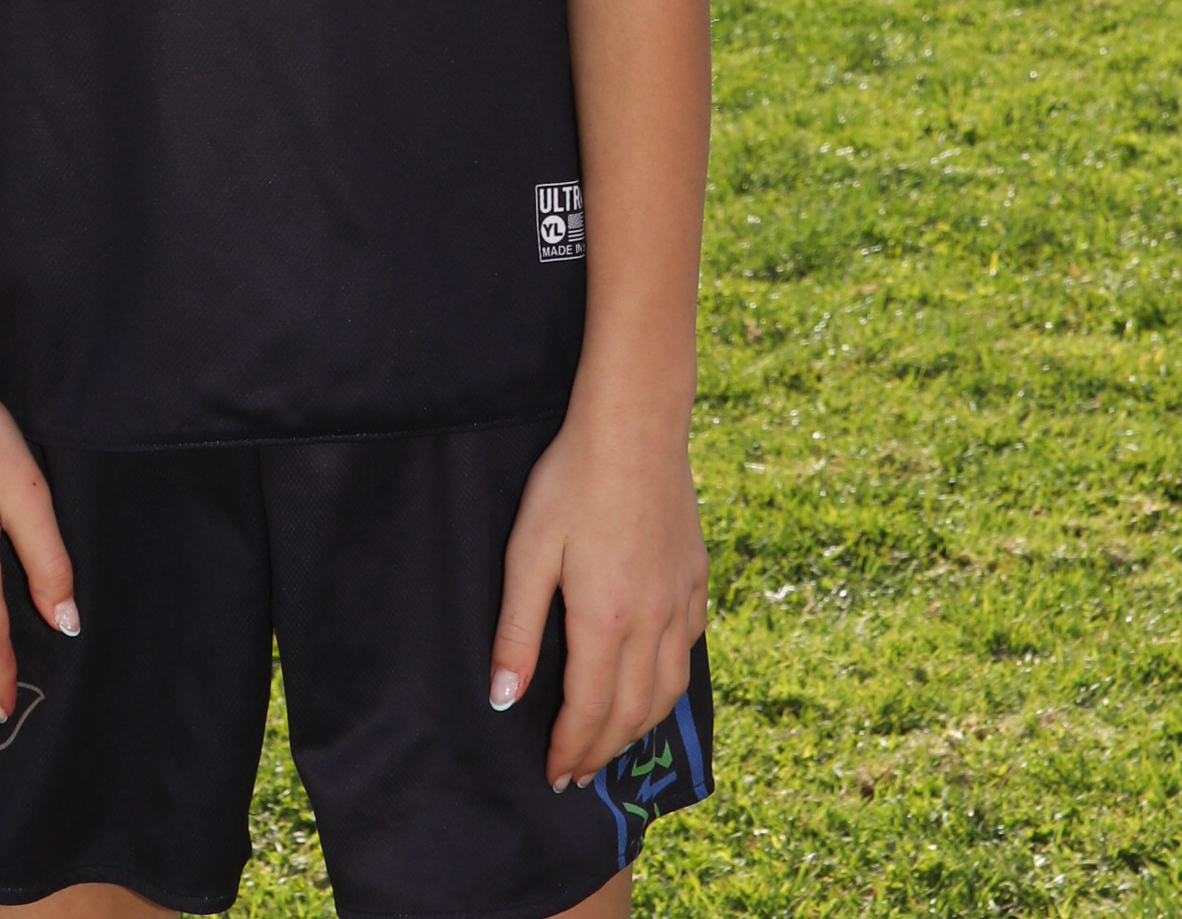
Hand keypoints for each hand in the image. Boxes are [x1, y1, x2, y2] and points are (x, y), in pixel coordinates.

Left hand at [489, 399, 706, 791]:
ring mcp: (682, 602)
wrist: (635, 426)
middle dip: (601, 752)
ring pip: (666, 692)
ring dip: (637, 728)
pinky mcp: (697, 580)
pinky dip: (668, 686)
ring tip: (610, 742)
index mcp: (606, 620)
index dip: (570, 750)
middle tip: (576, 774)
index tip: (552, 776)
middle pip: (630, 713)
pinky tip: (652, 683)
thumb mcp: (528, 551)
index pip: (588, 711)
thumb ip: (518, 629)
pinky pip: (689, 653)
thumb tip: (505, 698)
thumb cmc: (572, 481)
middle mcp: (652, 623)